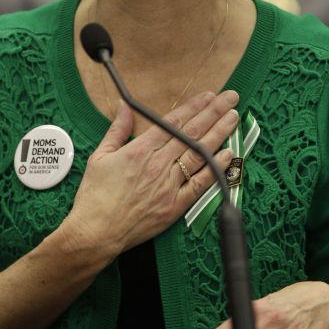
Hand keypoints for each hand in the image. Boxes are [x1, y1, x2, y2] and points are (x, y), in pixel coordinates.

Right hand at [62, 89, 239, 257]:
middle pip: (191, 133)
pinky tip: (228, 154)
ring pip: (200, 154)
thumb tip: (124, 107)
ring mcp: (169, 186)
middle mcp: (158, 165)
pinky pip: (200, 184)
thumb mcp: (100, 156)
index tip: (208, 96)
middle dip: (214, 112)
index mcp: (139, 150)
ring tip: (233, 118)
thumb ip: (117, 129)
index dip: (193, 107)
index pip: (173, 122)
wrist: (95, 232)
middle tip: (230, 98)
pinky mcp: (175, 206)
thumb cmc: (95, 196)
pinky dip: (215, 168)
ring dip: (219, 134)